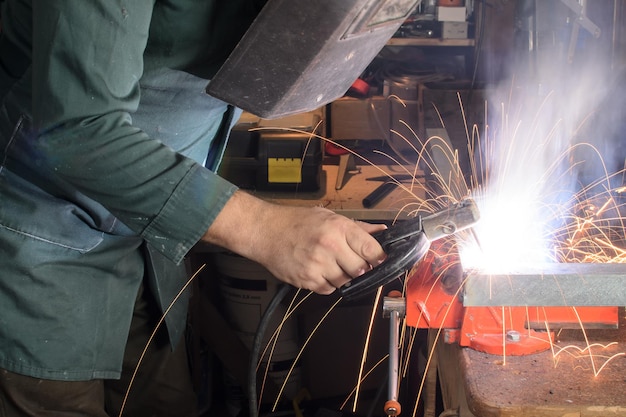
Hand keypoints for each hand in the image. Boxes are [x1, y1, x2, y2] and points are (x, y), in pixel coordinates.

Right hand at [203, 191, 386, 293]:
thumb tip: (382, 232)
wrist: (265, 232)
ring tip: (332, 264)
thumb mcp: (328, 217)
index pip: (371, 249)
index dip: (379, 257)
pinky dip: (329, 283)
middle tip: (352, 262)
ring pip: (345, 282)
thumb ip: (357, 228)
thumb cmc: (296, 221)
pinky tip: (320, 270)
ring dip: (344, 276)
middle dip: (360, 268)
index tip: (379, 260)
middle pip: (361, 269)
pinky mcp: (307, 280)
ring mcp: (318, 265)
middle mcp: (330, 247)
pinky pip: (329, 289)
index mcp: (338, 228)